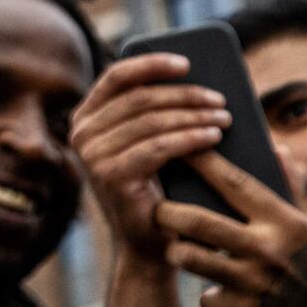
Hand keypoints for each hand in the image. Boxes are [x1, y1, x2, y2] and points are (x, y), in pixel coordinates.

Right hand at [69, 53, 230, 259]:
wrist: (150, 244)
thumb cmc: (157, 189)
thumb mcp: (148, 144)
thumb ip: (153, 113)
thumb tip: (189, 79)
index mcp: (86, 117)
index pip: (116, 77)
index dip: (151, 65)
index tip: (186, 62)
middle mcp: (82, 133)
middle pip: (139, 98)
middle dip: (184, 95)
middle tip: (220, 99)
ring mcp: (92, 155)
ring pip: (150, 121)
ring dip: (192, 115)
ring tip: (224, 117)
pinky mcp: (111, 176)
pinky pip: (157, 147)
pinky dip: (189, 139)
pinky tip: (214, 136)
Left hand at [158, 151, 306, 306]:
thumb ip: (292, 189)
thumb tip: (278, 148)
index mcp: (285, 222)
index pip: (234, 183)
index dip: (202, 162)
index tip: (176, 147)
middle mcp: (268, 249)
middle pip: (198, 220)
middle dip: (167, 212)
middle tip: (158, 210)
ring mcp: (255, 283)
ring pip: (191, 257)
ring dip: (178, 253)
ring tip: (177, 249)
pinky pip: (207, 299)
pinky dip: (209, 299)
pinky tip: (218, 296)